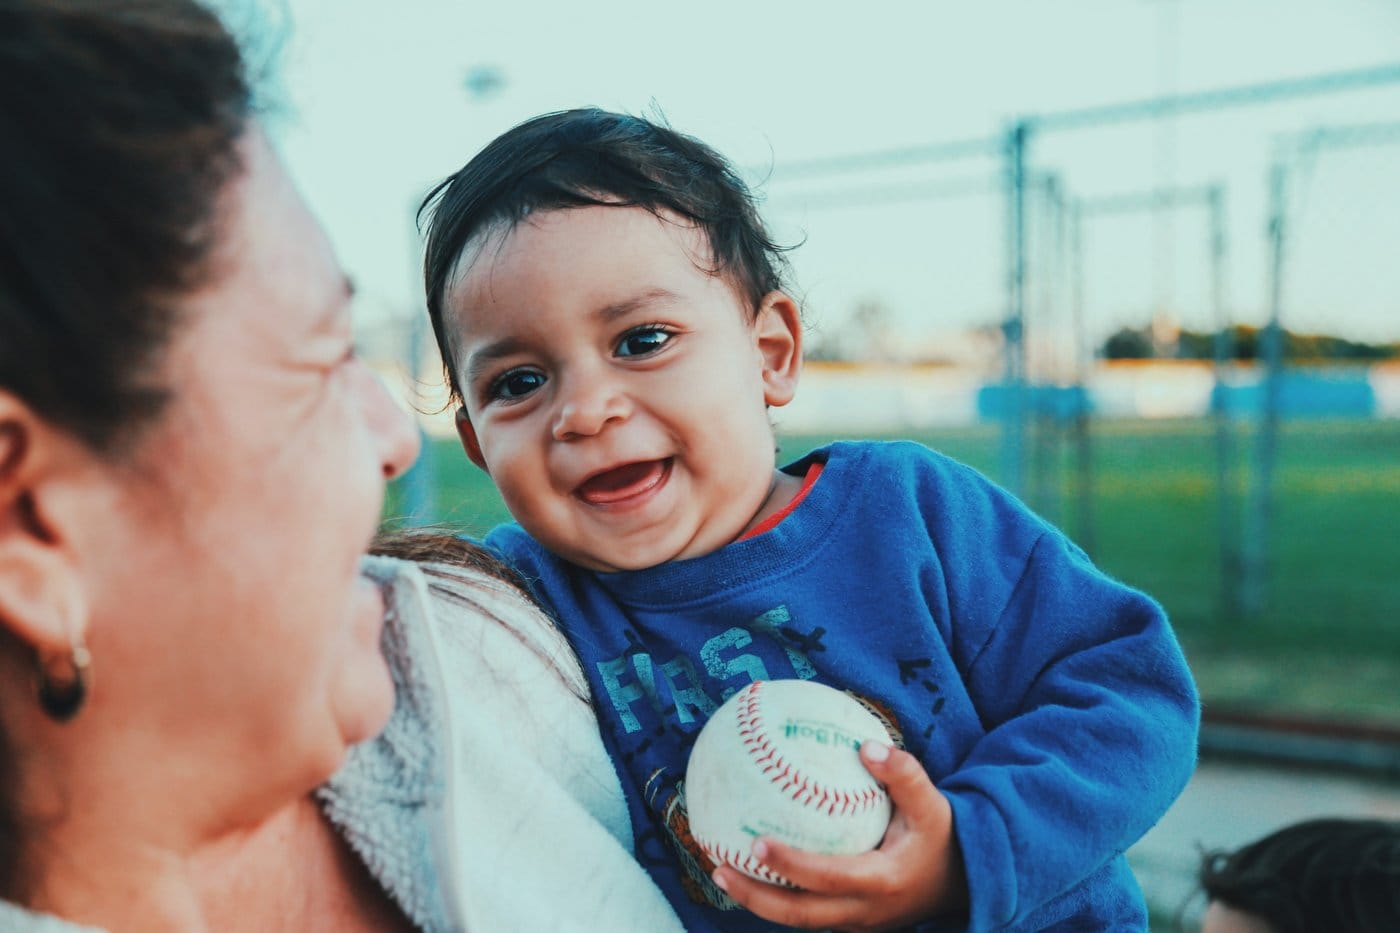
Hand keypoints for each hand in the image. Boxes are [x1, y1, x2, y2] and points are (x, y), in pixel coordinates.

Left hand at [711, 741, 967, 931]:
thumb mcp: (934, 805)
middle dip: (755, 896)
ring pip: (797, 919)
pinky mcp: (849, 921)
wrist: (965, 883)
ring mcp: (855, 922)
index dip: (790, 864)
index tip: (756, 841)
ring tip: (719, 870)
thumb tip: (867, 746)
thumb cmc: (942, 837)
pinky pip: (805, 911)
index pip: (826, 878)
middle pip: (799, 915)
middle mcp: (863, 911)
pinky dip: (775, 895)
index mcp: (880, 882)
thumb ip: (904, 775)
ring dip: (757, 899)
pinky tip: (749, 867)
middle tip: (718, 867)